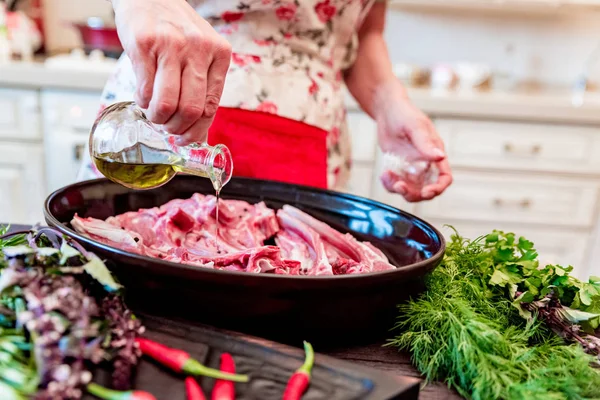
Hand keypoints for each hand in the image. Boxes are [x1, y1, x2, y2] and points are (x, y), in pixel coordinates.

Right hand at [112, 0, 231, 143]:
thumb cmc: (175, 29)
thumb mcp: (201, 51)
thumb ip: (203, 85)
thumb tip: (197, 132)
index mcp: (220, 54)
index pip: (211, 107)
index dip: (197, 131)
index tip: (186, 139)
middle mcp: (199, 49)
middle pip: (190, 110)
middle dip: (176, 128)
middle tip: (167, 128)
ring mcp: (172, 45)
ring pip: (167, 104)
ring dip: (157, 118)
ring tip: (154, 113)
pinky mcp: (145, 44)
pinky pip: (145, 90)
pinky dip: (143, 102)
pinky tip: (143, 96)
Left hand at [375, 80, 452, 201]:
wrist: (387, 111)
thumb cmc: (404, 114)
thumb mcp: (415, 127)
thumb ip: (426, 143)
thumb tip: (440, 157)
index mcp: (435, 154)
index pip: (444, 177)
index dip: (438, 188)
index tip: (426, 192)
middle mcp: (426, 164)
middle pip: (426, 189)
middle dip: (414, 193)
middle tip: (399, 186)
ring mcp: (412, 168)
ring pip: (410, 190)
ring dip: (399, 189)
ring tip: (387, 176)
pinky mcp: (398, 169)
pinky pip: (396, 184)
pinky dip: (389, 184)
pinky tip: (384, 174)